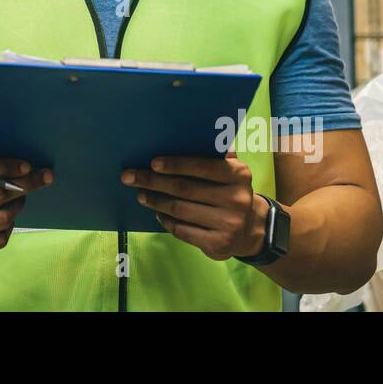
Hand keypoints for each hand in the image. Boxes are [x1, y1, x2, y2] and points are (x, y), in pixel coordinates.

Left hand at [120, 151, 267, 260]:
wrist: (251, 229)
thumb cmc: (230, 191)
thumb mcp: (231, 171)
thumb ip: (212, 156)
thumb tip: (179, 138)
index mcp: (239, 174)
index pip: (203, 166)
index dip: (176, 164)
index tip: (152, 163)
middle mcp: (236, 199)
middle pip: (185, 189)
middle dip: (154, 182)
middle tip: (131, 177)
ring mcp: (228, 224)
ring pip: (180, 210)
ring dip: (155, 201)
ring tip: (141, 195)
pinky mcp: (218, 245)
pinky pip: (182, 230)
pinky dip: (166, 220)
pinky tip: (157, 213)